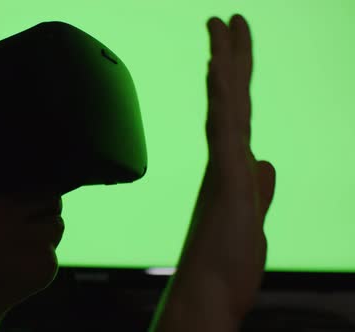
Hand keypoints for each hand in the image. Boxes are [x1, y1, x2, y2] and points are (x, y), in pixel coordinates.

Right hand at [152, 15, 277, 330]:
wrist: (206, 299)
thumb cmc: (224, 266)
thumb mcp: (254, 221)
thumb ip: (259, 189)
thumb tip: (267, 163)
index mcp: (231, 170)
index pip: (236, 114)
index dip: (235, 79)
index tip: (230, 48)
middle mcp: (223, 163)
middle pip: (230, 99)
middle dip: (230, 56)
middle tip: (226, 18)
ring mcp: (223, 170)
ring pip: (226, 106)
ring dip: (225, 64)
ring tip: (221, 27)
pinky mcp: (226, 183)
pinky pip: (225, 131)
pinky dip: (222, 99)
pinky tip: (220, 72)